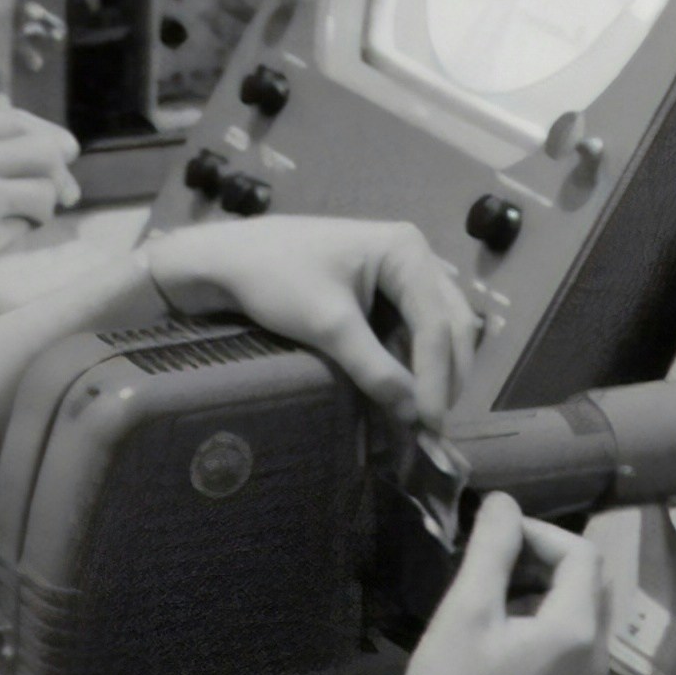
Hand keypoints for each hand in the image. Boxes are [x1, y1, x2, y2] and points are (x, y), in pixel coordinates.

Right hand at [0, 104, 80, 311]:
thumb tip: (3, 105)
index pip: (19, 119)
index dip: (49, 136)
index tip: (60, 152)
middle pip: (45, 152)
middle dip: (61, 174)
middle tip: (62, 194)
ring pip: (44, 193)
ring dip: (43, 208)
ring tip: (28, 221)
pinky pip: (22, 230)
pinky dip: (21, 234)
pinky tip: (2, 240)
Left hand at [145, 214, 478, 430]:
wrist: (226, 259)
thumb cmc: (274, 278)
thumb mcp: (327, 324)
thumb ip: (373, 367)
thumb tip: (413, 414)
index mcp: (406, 250)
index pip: (436, 322)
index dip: (437, 376)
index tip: (429, 421)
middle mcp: (413, 256)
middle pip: (449, 323)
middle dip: (446, 374)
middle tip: (435, 424)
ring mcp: (400, 273)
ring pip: (437, 328)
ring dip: (436, 370)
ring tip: (425, 412)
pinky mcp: (383, 291)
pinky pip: (413, 329)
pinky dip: (415, 360)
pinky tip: (409, 390)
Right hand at [394, 495, 610, 674]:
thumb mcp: (466, 610)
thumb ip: (492, 550)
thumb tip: (504, 503)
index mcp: (576, 629)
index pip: (582, 556)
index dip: (541, 533)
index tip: (495, 536)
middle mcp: (595, 660)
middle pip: (592, 587)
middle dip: (549, 561)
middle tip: (497, 561)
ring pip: (584, 622)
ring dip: (548, 595)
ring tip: (496, 597)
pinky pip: (573, 656)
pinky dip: (548, 632)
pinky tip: (503, 645)